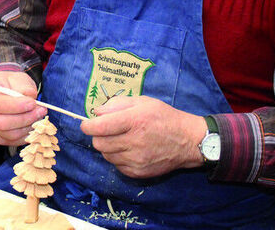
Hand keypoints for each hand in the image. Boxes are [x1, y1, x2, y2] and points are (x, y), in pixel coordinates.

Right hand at [0, 71, 46, 145]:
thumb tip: (30, 97)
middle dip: (25, 118)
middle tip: (41, 110)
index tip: (33, 102)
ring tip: (40, 116)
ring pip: (9, 134)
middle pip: (1, 123)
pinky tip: (34, 124)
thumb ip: (24, 86)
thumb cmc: (11, 83)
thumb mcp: (18, 78)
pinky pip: (13, 141)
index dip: (16, 106)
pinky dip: (26, 135)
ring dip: (28, 127)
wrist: (6, 90)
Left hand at [80, 95, 207, 178]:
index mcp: (134, 121)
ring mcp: (136, 160)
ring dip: (108, 147)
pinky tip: (129, 150)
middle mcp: (134, 142)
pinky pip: (116, 165)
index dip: (88, 125)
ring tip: (121, 139)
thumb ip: (117, 104)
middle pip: (99, 143)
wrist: (187, 141)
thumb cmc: (163, 117)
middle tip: (106, 130)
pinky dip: (117, 157)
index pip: (99, 127)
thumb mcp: (142, 101)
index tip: (87, 124)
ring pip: (106, 155)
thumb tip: (96, 113)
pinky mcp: (138, 172)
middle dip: (97, 135)